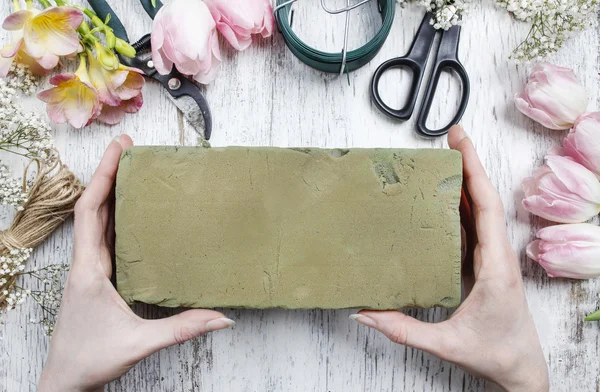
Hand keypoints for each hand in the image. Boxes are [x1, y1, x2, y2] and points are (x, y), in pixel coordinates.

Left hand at [38, 136, 234, 391]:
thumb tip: (222, 316)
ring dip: (110, 192)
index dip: (104, 176)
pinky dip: (114, 215)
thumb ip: (182, 327)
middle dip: (109, 174)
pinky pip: (103, 236)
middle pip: (92, 207)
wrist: (65, 380)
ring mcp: (88, 269)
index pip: (91, 211)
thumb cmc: (91, 359)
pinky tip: (131, 213)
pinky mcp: (94, 277)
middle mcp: (85, 263)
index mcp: (90, 269)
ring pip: (96, 220)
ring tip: (132, 171)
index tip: (120, 149)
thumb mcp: (140, 342)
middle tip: (130, 149)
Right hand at [350, 126, 548, 391]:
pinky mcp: (487, 263)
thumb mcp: (445, 344)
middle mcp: (498, 256)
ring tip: (447, 158)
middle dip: (469, 164)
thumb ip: (402, 329)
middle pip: (486, 199)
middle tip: (451, 137)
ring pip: (483, 209)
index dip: (473, 172)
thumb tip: (365, 312)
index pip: (486, 208)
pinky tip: (448, 197)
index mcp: (494, 267)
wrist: (521, 367)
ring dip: (467, 181)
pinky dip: (464, 203)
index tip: (460, 143)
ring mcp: (495, 258)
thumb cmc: (493, 353)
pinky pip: (477, 225)